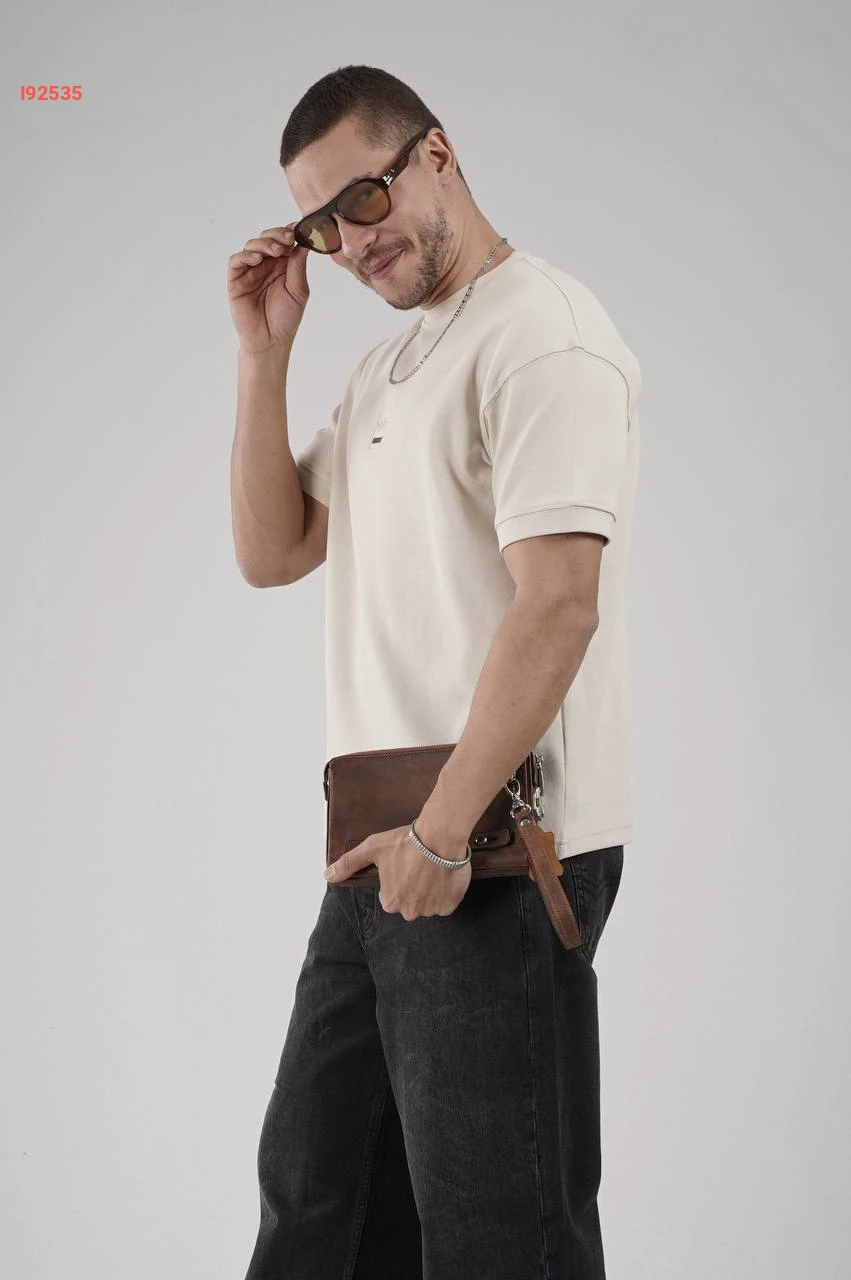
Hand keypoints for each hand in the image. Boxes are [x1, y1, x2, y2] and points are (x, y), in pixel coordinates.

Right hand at [227, 223, 310, 353]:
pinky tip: (257, 259)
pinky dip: (246, 256)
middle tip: (287, 238)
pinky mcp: (236, 280)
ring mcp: (250, 272)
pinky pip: (236, 261)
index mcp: (282, 266)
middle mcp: (265, 265)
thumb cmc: (285, 319)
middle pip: (267, 239)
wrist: (270, 342)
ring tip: (276, 251)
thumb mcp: (298, 291)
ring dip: (263, 244)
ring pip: (252, 246)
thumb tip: (303, 244)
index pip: (283, 242)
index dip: (289, 233)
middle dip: (277, 235)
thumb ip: (298, 267)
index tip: (299, 229)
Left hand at [325, 821, 471, 920]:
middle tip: (418, 866)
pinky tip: (443, 875)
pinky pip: (446, 902)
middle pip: (410, 902)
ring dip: (430, 889)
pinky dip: (446, 892)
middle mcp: (410, 912)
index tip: (404, 865)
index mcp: (390, 902)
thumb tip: (327, 876)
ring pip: (429, 902)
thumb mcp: (372, 848)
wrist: (439, 837)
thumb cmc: (404, 843)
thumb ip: (349, 863)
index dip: (397, 879)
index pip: (391, 896)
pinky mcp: (450, 905)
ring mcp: (431, 910)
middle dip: (414, 888)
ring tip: (432, 868)